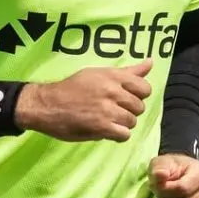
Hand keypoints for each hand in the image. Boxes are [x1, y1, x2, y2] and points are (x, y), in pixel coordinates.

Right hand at [15, 59, 152, 142]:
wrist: (47, 104)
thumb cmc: (73, 88)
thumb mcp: (99, 73)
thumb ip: (127, 72)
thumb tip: (151, 62)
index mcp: (113, 76)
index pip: (144, 88)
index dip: (138, 95)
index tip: (126, 97)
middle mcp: (112, 91)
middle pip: (139, 107)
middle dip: (129, 110)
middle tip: (113, 110)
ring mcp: (108, 109)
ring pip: (132, 121)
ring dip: (122, 123)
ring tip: (108, 120)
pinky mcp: (101, 126)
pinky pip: (124, 134)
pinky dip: (117, 135)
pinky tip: (107, 130)